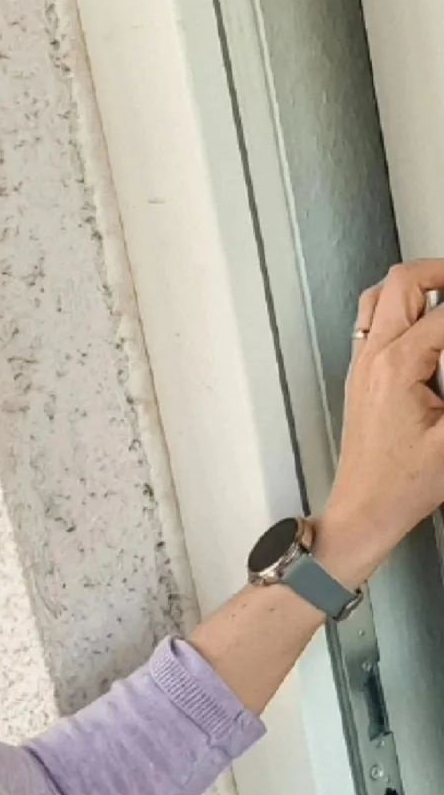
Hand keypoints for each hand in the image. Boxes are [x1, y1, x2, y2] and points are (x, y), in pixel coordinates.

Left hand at [313, 259, 443, 588]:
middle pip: (402, 282)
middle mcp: (372, 358)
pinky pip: (375, 323)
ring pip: (382, 298)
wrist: (364, 512)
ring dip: (419, 289)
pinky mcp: (362, 378)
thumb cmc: (402, 486)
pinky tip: (431, 331)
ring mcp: (362, 366)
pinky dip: (404, 312)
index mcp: (396, 367)